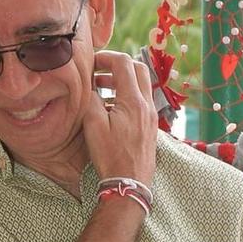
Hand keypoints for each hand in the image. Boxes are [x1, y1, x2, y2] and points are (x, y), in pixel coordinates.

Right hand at [81, 50, 157, 186]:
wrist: (129, 184)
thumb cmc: (111, 156)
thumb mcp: (93, 125)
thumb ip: (92, 98)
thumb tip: (91, 85)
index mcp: (133, 101)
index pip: (124, 63)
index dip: (106, 57)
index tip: (92, 64)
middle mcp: (147, 105)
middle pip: (138, 69)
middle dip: (117, 66)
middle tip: (99, 72)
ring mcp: (151, 117)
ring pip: (141, 85)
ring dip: (122, 81)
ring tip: (101, 90)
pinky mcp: (150, 127)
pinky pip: (142, 101)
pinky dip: (127, 96)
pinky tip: (111, 109)